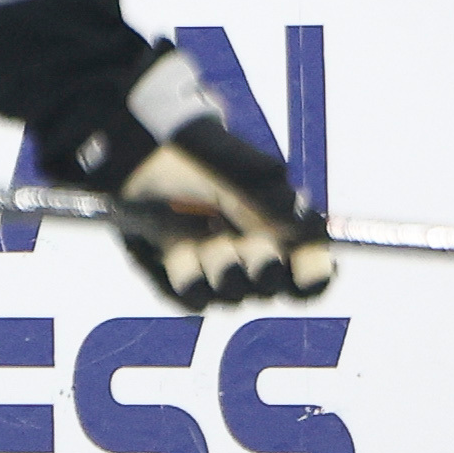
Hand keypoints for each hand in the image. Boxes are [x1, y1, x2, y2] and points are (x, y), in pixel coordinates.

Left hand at [46, 46, 332, 309]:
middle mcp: (252, 249)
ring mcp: (217, 264)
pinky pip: (194, 298)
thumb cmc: (197, 157)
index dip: (313, 275)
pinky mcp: (181, 272)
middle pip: (271, 286)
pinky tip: (180, 250)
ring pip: (232, 293)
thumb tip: (307, 232)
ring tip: (199, 236)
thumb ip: (273, 204)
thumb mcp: (240, 176)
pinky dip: (188, 276)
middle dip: (259, 265)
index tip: (307, 272)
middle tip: (242, 243)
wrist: (140, 154)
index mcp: (279, 224)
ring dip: (218, 265)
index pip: (310, 268)